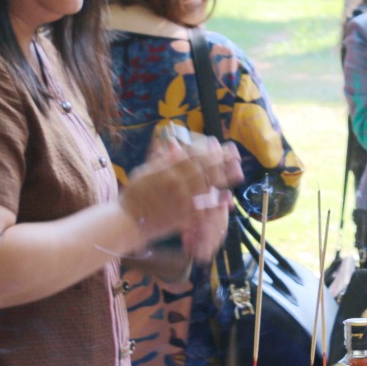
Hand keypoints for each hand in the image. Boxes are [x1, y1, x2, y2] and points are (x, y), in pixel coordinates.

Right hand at [121, 136, 237, 251]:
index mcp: (167, 170)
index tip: (219, 144)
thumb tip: (175, 144)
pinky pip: (204, 206)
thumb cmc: (134, 195)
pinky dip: (217, 200)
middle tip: (235, 154)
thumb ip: (162, 160)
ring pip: (208, 185)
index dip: (208, 150)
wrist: (129, 221)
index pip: (192, 157)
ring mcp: (183, 199)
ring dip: (224, 177)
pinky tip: (227, 195)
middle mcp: (177, 183)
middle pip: (204, 169)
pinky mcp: (186, 215)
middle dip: (222, 160)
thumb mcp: (144, 172)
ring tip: (237, 170)